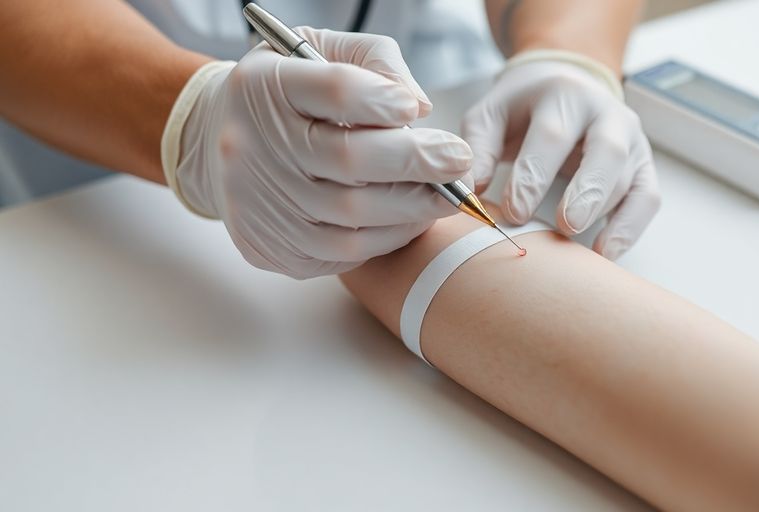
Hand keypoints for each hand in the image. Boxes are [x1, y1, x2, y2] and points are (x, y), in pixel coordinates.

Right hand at [173, 28, 472, 278]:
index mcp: (265, 85)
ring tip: (445, 195)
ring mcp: (256, 202)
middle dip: (415, 163)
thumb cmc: (287, 90)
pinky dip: (387, 237)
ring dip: (411, 208)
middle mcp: (251, 145)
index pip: (333, 90)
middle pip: (348, 160)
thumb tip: (418, 107)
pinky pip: (341, 252)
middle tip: (458, 162)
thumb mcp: (322, 50)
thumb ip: (376, 63)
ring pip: (350, 217)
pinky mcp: (268, 245)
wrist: (216, 139)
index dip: (381, 100)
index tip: (416, 109)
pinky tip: (409, 218)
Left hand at [461, 57, 660, 259]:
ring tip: (575, 246)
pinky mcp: (643, 166)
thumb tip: (469, 193)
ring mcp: (631, 140)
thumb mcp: (491, 114)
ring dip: (602, 214)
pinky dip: (629, 228)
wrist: (564, 85)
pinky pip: (646, 199)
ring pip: (628, 179)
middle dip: (585, 193)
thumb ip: (477, 149)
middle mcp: (606, 114)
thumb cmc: (523, 108)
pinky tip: (605, 252)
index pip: (552, 136)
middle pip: (606, 153)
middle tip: (566, 226)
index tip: (515, 212)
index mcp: (564, 94)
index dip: (533, 176)